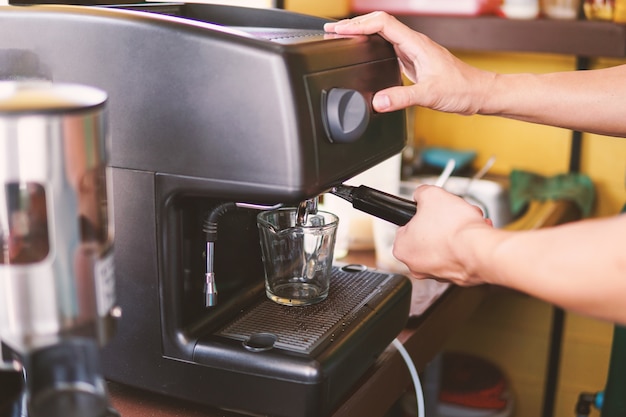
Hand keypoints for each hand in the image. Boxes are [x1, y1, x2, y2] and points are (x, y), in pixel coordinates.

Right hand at [324, 12, 494, 114]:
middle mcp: (414, 43)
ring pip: (382, 33)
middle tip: (331, 32)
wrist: (478, 93)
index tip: (339, 31)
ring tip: (341, 37)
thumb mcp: (429, 95)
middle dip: (353, 26)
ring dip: (361, 32)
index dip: (358, 25)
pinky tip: (363, 51)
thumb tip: (377, 101)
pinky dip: (370, 44)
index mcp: (416, 44)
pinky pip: (387, 45)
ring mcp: (413, 50)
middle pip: (378, 23)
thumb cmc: (462, 89)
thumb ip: (402, 98)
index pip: (382, 23)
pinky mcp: (413, 60)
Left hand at [392, 185, 493, 285]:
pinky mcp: (455, 277)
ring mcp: (436, 273)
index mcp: (402, 248)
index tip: (431, 210)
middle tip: (451, 215)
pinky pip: (458, 255)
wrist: (480, 250)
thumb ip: (421, 193)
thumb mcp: (431, 195)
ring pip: (444, 244)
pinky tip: (472, 236)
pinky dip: (465, 244)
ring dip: (456, 232)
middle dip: (442, 222)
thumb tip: (420, 194)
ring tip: (465, 223)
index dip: (422, 213)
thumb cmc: (455, 230)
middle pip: (427, 235)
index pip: (407, 225)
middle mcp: (416, 265)